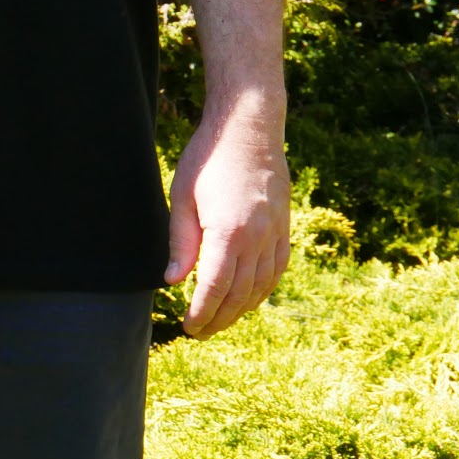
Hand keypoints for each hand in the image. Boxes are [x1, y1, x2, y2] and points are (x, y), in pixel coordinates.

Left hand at [163, 97, 290, 338]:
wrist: (249, 127)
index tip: (188, 327)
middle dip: (218, 318)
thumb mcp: (182, 196)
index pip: (215, 287)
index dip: (201, 312)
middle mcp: (258, 238)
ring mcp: (276, 233)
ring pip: (261, 286)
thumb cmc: (209, 157)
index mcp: (229, 232)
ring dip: (241, 310)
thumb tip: (174, 280)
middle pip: (239, 294)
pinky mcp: (284, 226)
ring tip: (220, 321)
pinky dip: (263, 290)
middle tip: (199, 331)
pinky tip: (249, 298)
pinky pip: (277, 269)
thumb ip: (181, 241)